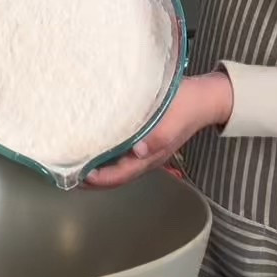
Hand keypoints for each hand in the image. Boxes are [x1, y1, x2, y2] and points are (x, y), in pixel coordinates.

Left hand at [86, 73, 233, 187]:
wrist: (207, 97)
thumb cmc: (189, 105)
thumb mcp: (174, 119)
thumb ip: (158, 137)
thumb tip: (137, 151)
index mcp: (152, 156)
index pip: (120, 175)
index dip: (100, 179)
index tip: (80, 174)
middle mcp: (147, 157)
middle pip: (116, 175)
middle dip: (93, 178)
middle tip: (69, 171)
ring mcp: (147, 149)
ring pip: (118, 165)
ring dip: (98, 166)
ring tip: (77, 160)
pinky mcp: (147, 137)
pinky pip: (122, 152)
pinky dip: (107, 153)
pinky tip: (97, 143)